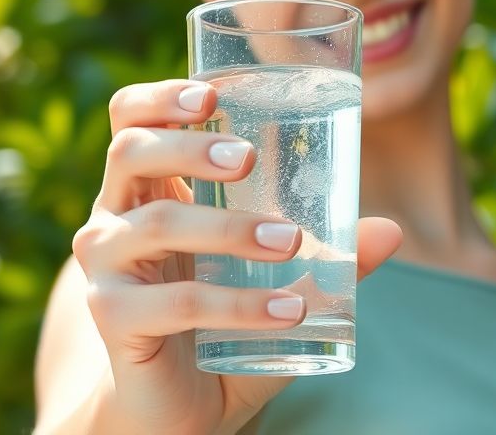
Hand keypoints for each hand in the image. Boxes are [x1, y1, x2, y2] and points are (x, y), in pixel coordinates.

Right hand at [70, 79, 401, 434]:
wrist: (179, 408)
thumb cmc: (223, 327)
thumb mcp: (278, 285)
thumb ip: (329, 259)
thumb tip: (390, 232)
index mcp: (147, 188)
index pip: (133, 119)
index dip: (161, 97)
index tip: (212, 93)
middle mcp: (115, 216)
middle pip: (132, 152)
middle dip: (189, 146)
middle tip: (247, 158)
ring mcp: (105, 266)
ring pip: (156, 225)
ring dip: (228, 228)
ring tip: (289, 241)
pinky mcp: (112, 317)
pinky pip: (175, 302)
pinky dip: (237, 305)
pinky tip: (288, 311)